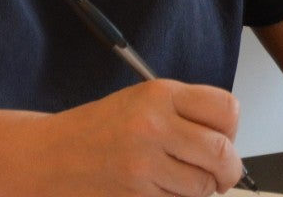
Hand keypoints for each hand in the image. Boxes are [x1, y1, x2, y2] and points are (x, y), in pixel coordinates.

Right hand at [37, 79, 246, 195]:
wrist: (50, 156)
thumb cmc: (98, 129)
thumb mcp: (141, 101)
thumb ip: (185, 113)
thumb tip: (228, 139)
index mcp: (160, 94)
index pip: (226, 110)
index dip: (231, 130)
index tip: (224, 139)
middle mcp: (153, 125)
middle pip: (222, 153)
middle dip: (228, 170)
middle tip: (220, 174)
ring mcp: (144, 164)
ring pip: (203, 186)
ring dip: (199, 190)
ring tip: (178, 180)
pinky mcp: (136, 195)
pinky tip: (158, 190)